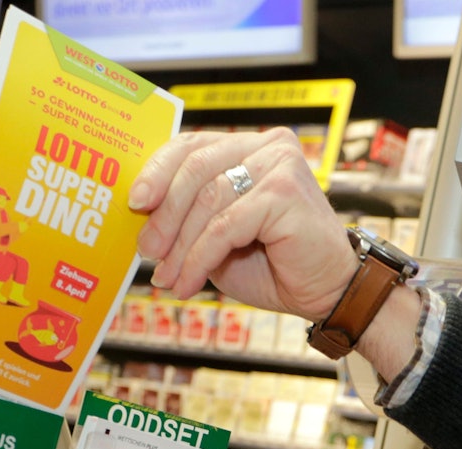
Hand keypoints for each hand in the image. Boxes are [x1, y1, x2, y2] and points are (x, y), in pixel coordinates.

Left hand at [130, 128, 355, 322]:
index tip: (134, 202)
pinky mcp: (284, 192)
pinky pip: (224, 226)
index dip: (158, 171)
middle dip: (164, 215)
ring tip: (167, 277)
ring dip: (180, 245)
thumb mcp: (219, 233)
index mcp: (251, 146)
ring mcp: (280, 165)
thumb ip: (189, 214)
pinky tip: (189, 281)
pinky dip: (199, 258)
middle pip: (195, 168)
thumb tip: (139, 214)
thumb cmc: (276, 264)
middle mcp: (268, 146)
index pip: (193, 145)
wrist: (327, 292)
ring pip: (207, 200)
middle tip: (146, 251)